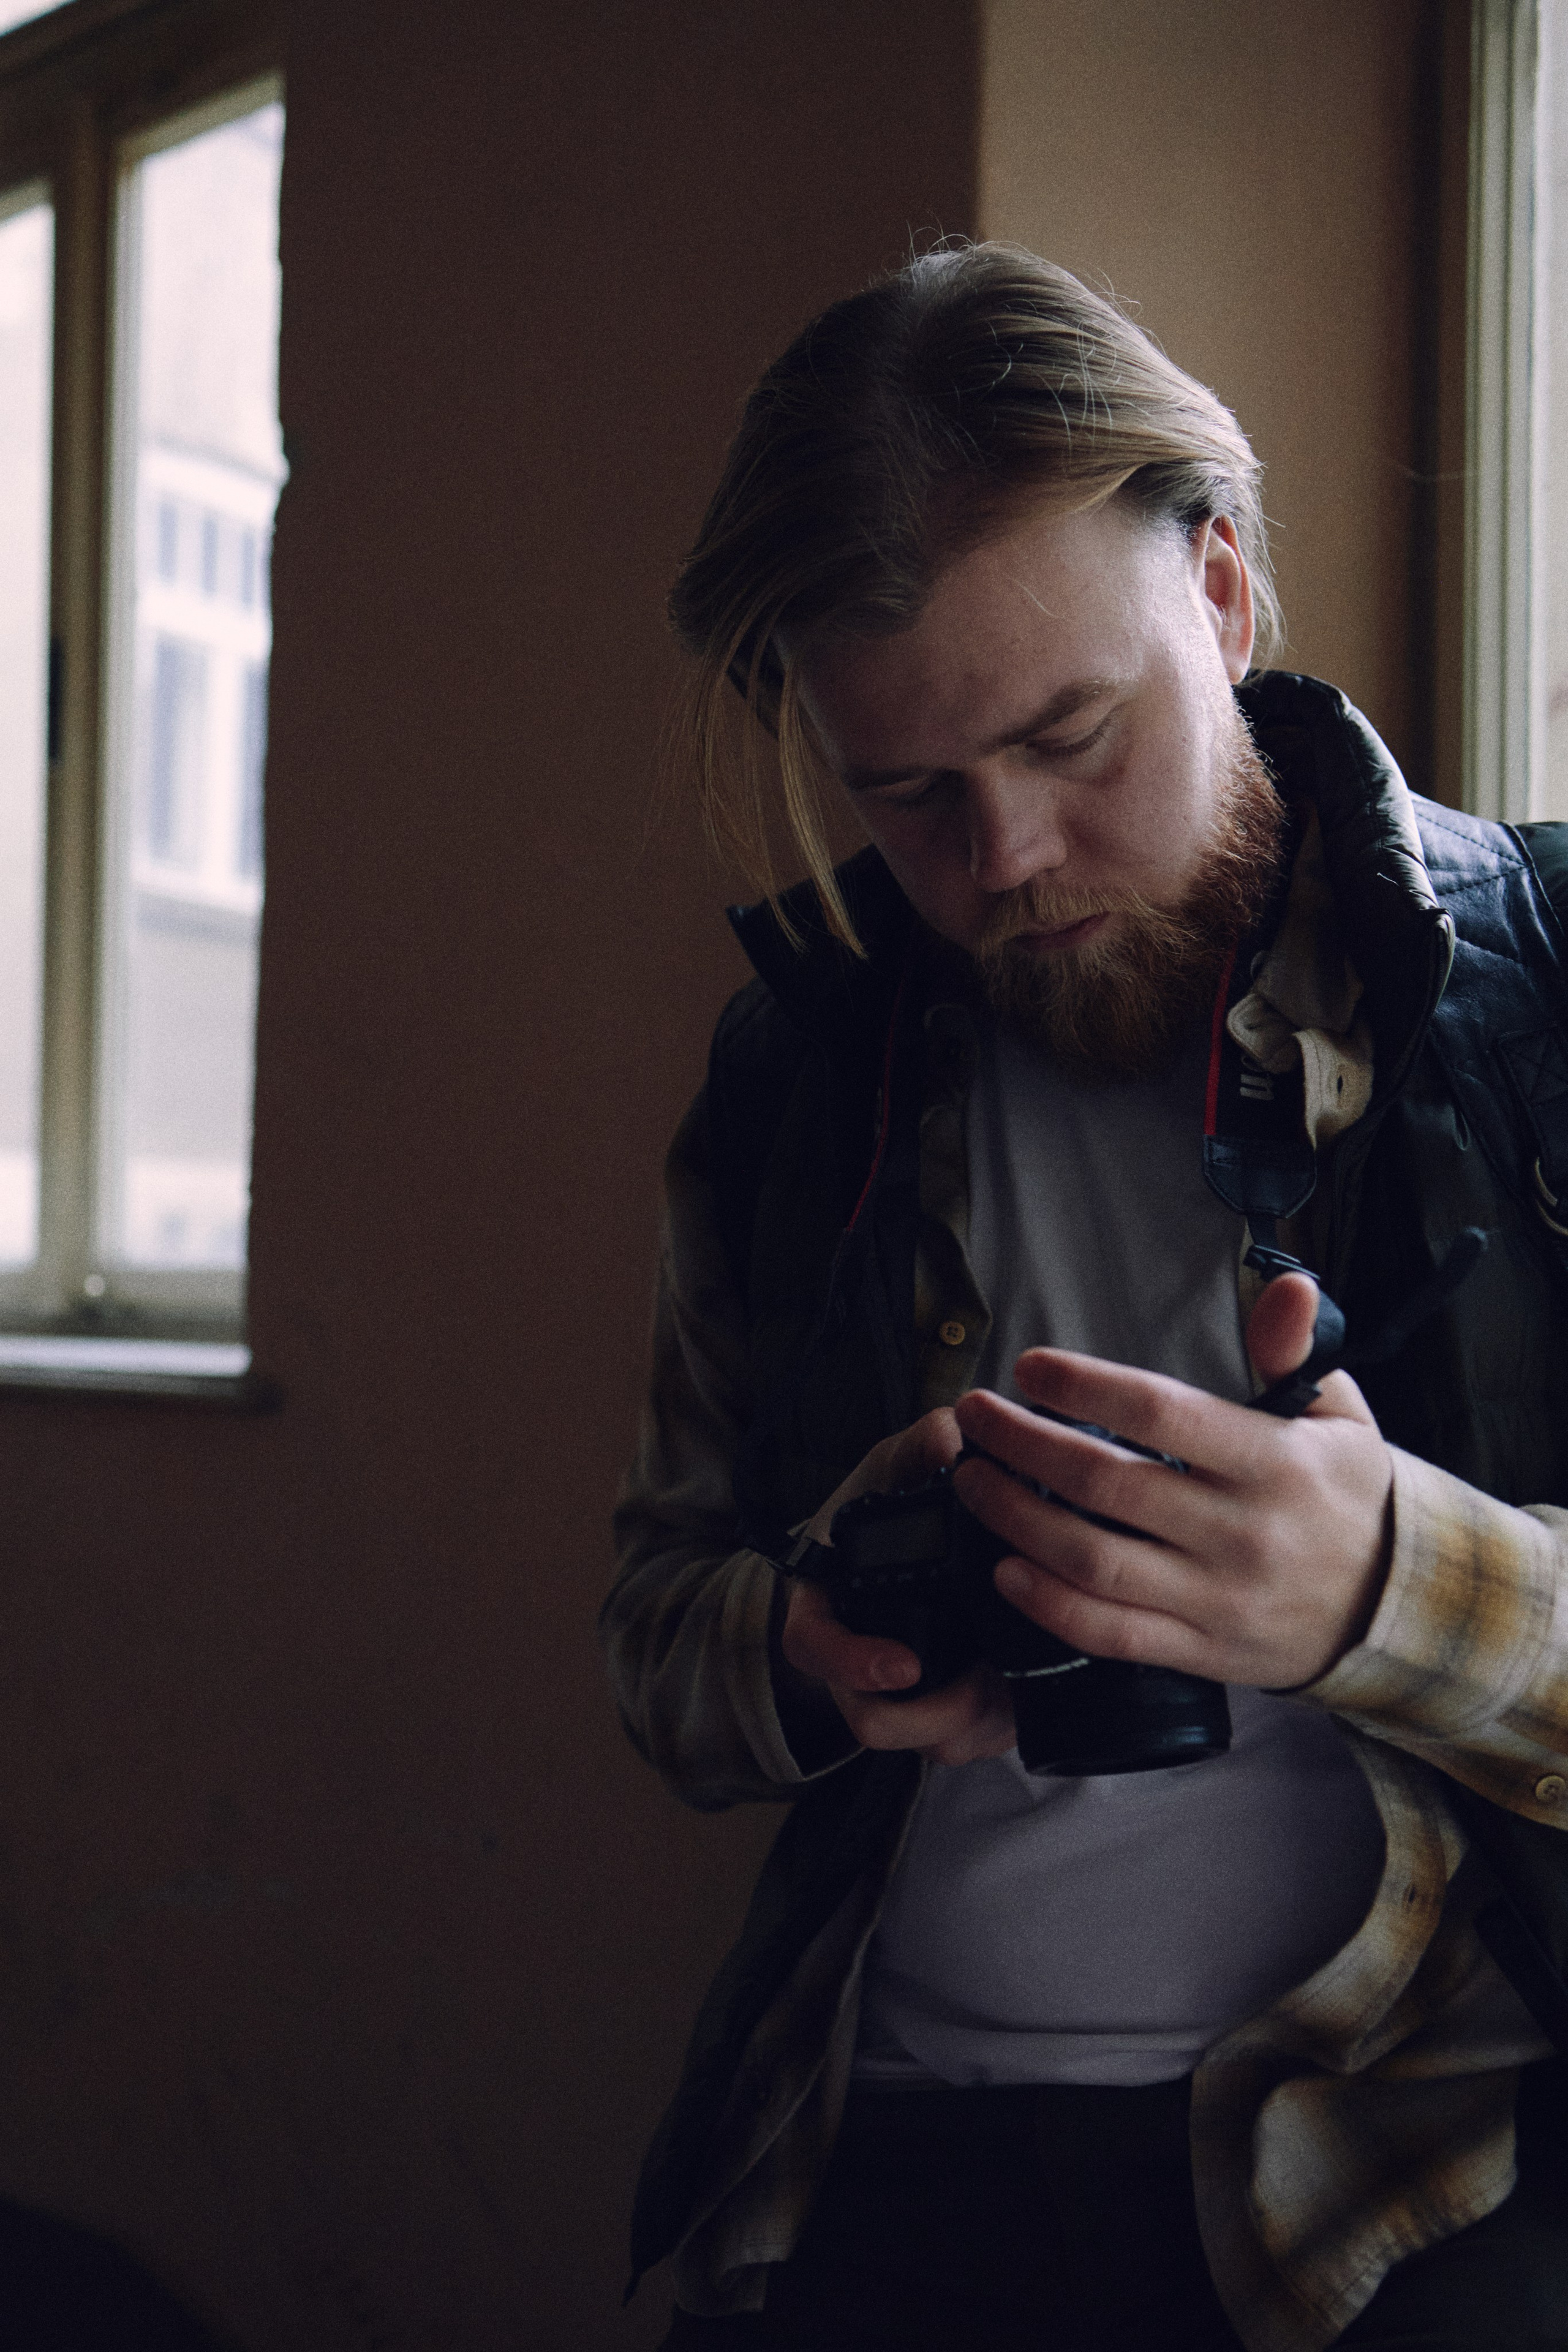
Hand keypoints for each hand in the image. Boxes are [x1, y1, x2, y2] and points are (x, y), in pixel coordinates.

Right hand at [781, 1408, 1016, 1763]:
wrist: (899, 1544)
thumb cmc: (886, 1505)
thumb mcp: (892, 1468)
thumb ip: (916, 1451)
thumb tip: (950, 1434)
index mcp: (825, 1602)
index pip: (815, 1647)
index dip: (852, 1665)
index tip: (904, 1664)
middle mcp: (853, 1659)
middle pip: (875, 1720)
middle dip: (934, 1714)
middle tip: (984, 1683)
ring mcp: (899, 1694)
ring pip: (928, 1741)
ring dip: (974, 1725)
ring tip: (1012, 1685)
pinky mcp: (945, 1712)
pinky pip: (966, 1744)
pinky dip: (997, 1728)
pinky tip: (1027, 1689)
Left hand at [951, 1273, 1393, 1690]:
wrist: (1401, 1609)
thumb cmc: (1350, 1496)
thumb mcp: (1338, 1414)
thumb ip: (1295, 1351)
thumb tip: (1288, 1286)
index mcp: (1274, 1463)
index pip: (1160, 1413)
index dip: (1083, 1386)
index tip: (1028, 1367)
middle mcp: (1242, 1533)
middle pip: (1106, 1485)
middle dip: (1022, 1445)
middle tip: (974, 1417)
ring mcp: (1218, 1599)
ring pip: (1093, 1562)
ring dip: (1015, 1519)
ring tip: (971, 1480)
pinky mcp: (1202, 1652)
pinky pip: (1110, 1634)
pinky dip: (1048, 1605)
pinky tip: (1004, 1568)